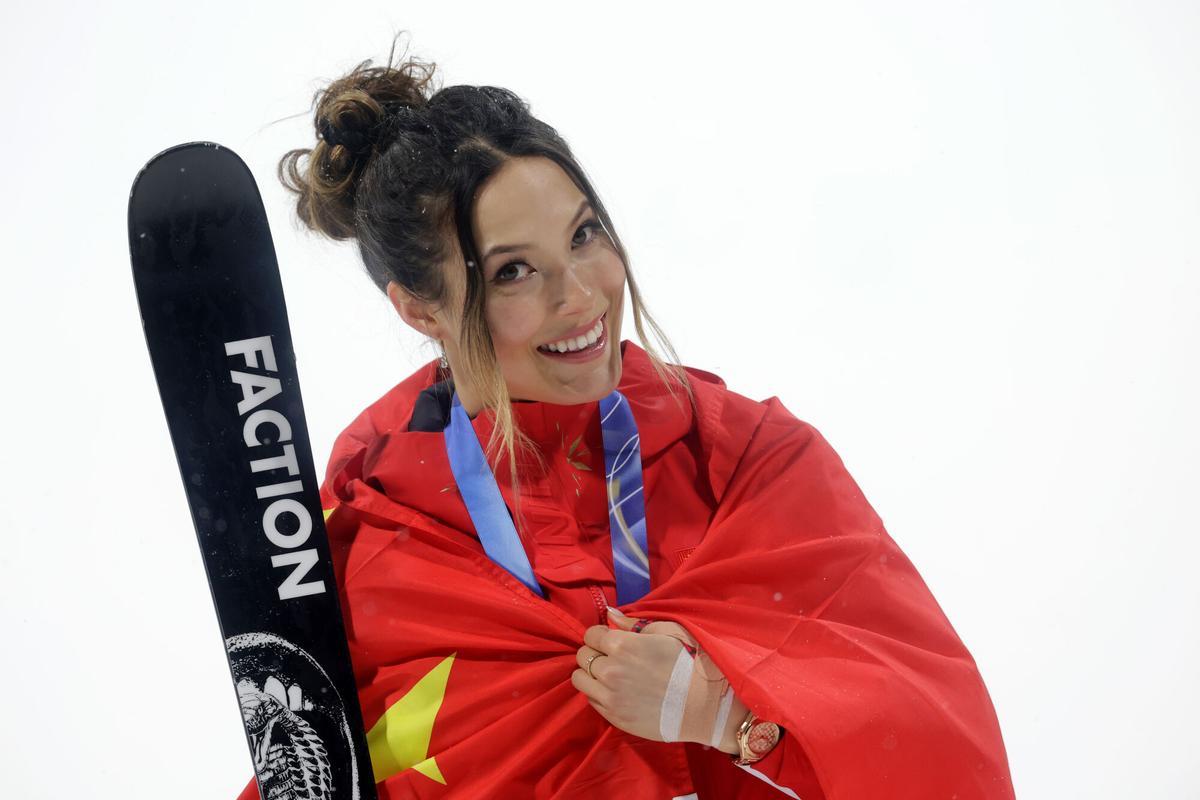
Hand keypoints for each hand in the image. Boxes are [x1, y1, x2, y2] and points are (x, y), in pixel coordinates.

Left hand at [571, 609, 745, 751]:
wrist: (706, 706)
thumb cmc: (691, 663)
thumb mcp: (668, 632)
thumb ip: (633, 624)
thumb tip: (611, 614)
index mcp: (622, 645)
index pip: (590, 635)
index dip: (601, 635)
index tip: (611, 639)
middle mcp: (610, 671)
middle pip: (582, 656)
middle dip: (594, 652)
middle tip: (611, 657)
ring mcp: (611, 697)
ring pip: (580, 680)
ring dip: (591, 674)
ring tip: (610, 674)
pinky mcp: (615, 718)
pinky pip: (591, 700)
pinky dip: (598, 693)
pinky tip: (617, 690)